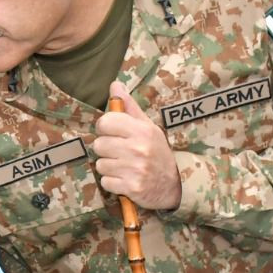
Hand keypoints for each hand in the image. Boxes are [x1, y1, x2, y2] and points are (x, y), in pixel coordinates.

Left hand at [92, 81, 182, 210]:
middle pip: (99, 145)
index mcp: (142, 130)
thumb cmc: (156, 152)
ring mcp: (135, 169)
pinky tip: (124, 179)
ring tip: (124, 166)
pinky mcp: (131, 188)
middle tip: (120, 153)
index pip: (105, 122)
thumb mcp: (147, 127)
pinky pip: (105, 182)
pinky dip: (112, 183)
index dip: (105, 128)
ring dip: (109, 167)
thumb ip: (129, 107)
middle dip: (106, 150)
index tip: (112, 133)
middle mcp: (138, 148)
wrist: (173, 185)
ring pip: (100, 164)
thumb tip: (115, 85)